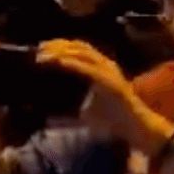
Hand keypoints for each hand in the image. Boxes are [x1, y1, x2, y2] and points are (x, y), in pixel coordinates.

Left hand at [36, 39, 171, 153]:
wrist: (134, 128)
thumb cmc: (113, 119)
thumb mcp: (88, 106)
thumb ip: (77, 100)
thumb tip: (56, 105)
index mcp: (102, 68)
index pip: (80, 49)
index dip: (61, 45)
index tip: (43, 48)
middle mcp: (106, 65)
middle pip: (80, 47)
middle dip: (58, 45)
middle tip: (40, 48)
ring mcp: (109, 72)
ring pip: (84, 53)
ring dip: (63, 52)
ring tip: (45, 55)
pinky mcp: (110, 82)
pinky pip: (88, 69)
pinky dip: (73, 63)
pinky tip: (60, 62)